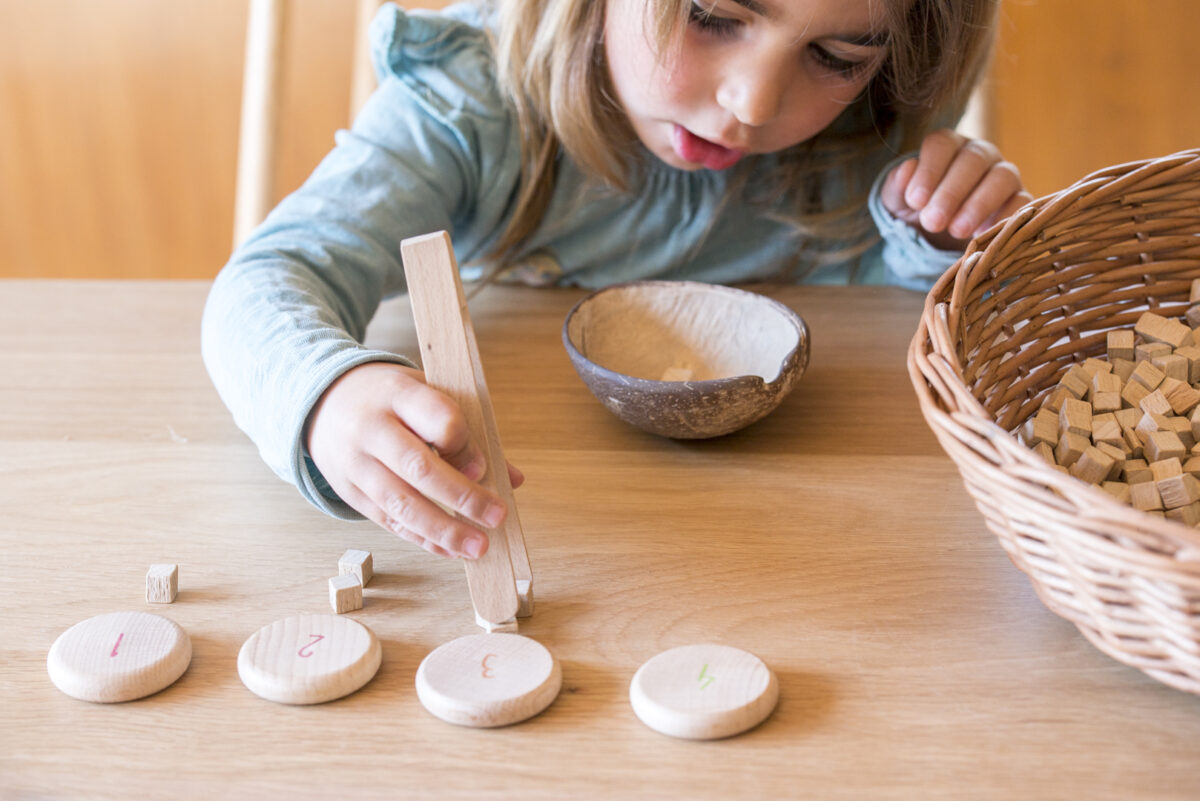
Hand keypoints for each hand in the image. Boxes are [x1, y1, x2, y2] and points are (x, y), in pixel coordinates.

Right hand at [304, 362, 524, 558]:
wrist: (325, 400)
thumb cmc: (391, 400)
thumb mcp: (427, 395)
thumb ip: (469, 432)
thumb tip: (513, 478)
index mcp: (399, 394)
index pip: (438, 418)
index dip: (464, 444)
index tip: (483, 467)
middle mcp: (373, 429)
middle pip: (419, 468)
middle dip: (463, 497)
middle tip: (496, 516)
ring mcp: (357, 463)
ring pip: (402, 503)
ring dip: (444, 530)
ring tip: (478, 546)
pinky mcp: (350, 491)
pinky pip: (389, 521)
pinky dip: (423, 539)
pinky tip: (451, 550)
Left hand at [880, 128, 1032, 249]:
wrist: (938, 236)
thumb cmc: (918, 210)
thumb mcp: (898, 201)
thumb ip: (897, 185)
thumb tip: (906, 168)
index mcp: (948, 146)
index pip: (942, 144)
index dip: (929, 170)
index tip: (915, 201)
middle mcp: (980, 154)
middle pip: (973, 159)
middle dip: (951, 192)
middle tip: (932, 222)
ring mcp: (1003, 174)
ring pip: (1002, 177)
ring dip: (979, 204)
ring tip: (957, 231)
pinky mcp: (1020, 198)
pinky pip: (1022, 201)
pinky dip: (1005, 217)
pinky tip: (983, 235)